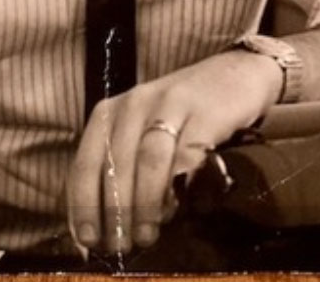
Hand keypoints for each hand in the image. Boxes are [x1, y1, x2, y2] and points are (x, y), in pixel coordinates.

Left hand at [66, 49, 282, 254]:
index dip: (84, 202)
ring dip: (144, 203)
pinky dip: (177, 184)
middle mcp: (135, 103)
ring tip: (146, 235)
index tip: (88, 239)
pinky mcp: (204, 112)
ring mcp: (170, 104)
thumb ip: (125, 169)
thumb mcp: (143, 132)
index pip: (87, 159)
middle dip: (114, 210)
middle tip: (120, 246)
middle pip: (115, 162)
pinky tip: (177, 207)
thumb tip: (106, 227)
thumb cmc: (183, 113)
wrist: (235, 74)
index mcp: (112, 110)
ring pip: (147, 159)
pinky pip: (186, 153)